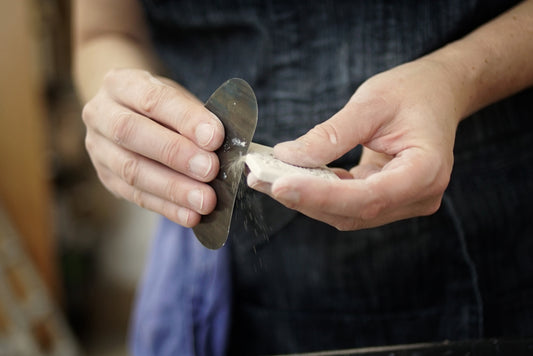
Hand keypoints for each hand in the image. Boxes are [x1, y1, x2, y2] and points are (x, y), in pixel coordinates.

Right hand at [82, 68, 223, 226]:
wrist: (127, 111)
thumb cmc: (161, 105)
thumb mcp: (177, 98)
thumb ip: (196, 118)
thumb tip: (224, 145)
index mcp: (121, 83)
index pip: (153, 99)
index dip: (185, 119)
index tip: (215, 137)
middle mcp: (100, 113)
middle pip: (132, 133)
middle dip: (175, 154)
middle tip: (210, 170)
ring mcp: (98, 148)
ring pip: (131, 170)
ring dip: (173, 188)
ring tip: (205, 200)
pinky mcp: (106, 178)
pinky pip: (136, 196)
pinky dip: (167, 208)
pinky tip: (191, 216)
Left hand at [248, 58, 460, 229]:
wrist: (436, 93)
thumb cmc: (412, 92)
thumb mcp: (371, 104)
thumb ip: (331, 135)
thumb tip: (288, 156)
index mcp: (425, 171)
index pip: (369, 197)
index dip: (322, 196)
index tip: (280, 186)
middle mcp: (418, 196)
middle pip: (353, 211)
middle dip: (305, 198)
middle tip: (261, 179)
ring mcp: (403, 201)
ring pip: (346, 212)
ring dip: (306, 197)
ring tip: (267, 178)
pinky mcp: (387, 198)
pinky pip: (347, 202)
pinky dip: (317, 191)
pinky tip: (290, 176)